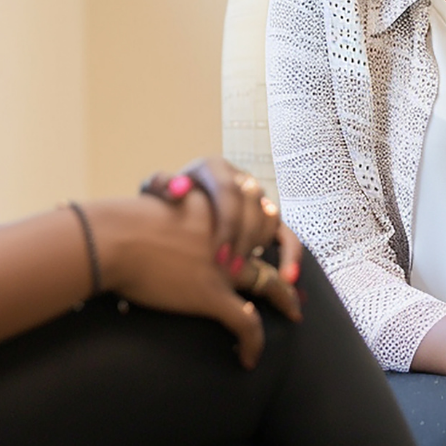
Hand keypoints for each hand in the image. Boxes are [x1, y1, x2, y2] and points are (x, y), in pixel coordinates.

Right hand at [87, 192, 285, 368]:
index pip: (260, 216)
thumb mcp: (163, 199)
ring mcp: (224, 267)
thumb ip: (180, 202)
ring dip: (285, 301)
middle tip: (292, 282)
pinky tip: (248, 358)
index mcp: (220, 209)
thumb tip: (175, 198)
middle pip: (271, 248)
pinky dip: (253, 343)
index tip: (274, 242)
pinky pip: (246, 324)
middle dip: (285, 266)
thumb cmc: (126, 220)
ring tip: (293, 313)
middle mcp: (229, 235)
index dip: (271, 231)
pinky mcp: (212, 295)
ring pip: (270, 285)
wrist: (115, 237)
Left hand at [150, 155, 301, 289]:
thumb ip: (160, 185)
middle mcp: (239, 179)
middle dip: (243, 240)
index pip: (228, 192)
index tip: (216, 258)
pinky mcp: (267, 218)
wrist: (171, 210)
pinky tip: (287, 278)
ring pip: (270, 216)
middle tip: (230, 270)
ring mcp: (256, 199)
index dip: (227, 225)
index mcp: (213, 168)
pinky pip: (286, 233)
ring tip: (247, 273)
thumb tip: (177, 190)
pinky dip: (290, 255)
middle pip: (252, 204)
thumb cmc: (162, 204)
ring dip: (262, 247)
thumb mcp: (155, 191)